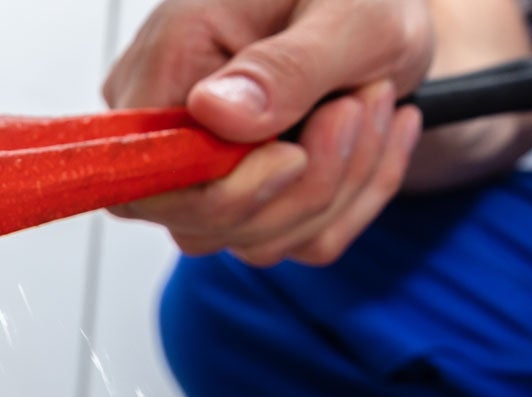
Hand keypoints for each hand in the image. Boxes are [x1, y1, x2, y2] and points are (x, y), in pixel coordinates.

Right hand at [102, 0, 433, 266]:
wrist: (387, 6)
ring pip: (253, 238)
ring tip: (375, 102)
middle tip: (364, 103)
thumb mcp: (348, 14)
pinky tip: (376, 134)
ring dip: (341, 187)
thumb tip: (213, 113)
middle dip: (305, 186)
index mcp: (167, 63)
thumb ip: (283, 67)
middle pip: (199, 222)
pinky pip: (292, 239)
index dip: (219, 191)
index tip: (295, 152)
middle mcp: (168, 122)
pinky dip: (354, 199)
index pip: (144, 175)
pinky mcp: (246, 191)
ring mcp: (203, 164)